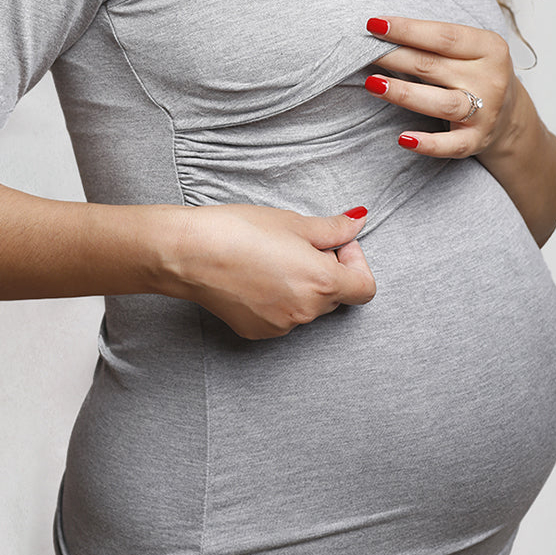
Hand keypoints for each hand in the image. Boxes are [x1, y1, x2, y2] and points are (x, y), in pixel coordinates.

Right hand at [165, 204, 375, 339]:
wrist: (190, 253)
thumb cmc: (240, 231)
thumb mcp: (294, 222)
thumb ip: (333, 229)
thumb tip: (357, 224)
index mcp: (322, 283)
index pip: (365, 288)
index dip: (356, 262)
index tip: (335, 244)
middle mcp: (306, 312)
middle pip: (334, 295)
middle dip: (325, 270)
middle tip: (298, 244)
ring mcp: (281, 326)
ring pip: (306, 306)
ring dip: (301, 285)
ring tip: (270, 258)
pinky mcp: (257, 332)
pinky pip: (282, 317)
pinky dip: (277, 299)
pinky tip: (254, 276)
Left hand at [363, 16, 518, 160]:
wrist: (509, 116)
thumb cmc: (475, 72)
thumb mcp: (468, 49)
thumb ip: (433, 41)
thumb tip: (381, 31)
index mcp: (490, 47)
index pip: (443, 36)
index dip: (406, 29)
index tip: (373, 24)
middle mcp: (490, 79)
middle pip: (433, 66)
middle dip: (394, 57)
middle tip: (362, 51)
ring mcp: (486, 112)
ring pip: (440, 103)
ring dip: (404, 94)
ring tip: (372, 84)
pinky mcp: (476, 140)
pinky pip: (451, 145)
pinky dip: (428, 144)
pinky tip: (403, 139)